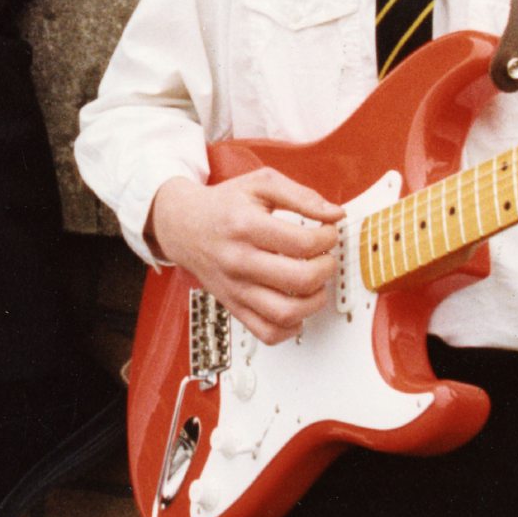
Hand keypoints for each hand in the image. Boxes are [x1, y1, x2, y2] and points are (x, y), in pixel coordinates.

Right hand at [148, 170, 342, 344]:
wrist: (183, 226)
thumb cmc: (223, 205)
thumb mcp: (261, 184)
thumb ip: (301, 196)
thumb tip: (334, 214)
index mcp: (246, 226)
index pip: (302, 243)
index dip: (327, 238)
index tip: (327, 232)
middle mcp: (239, 261)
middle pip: (300, 280)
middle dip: (326, 268)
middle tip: (325, 258)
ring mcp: (235, 288)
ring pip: (286, 313)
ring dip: (314, 301)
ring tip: (315, 284)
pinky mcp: (233, 306)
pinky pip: (267, 333)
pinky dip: (290, 327)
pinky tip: (296, 307)